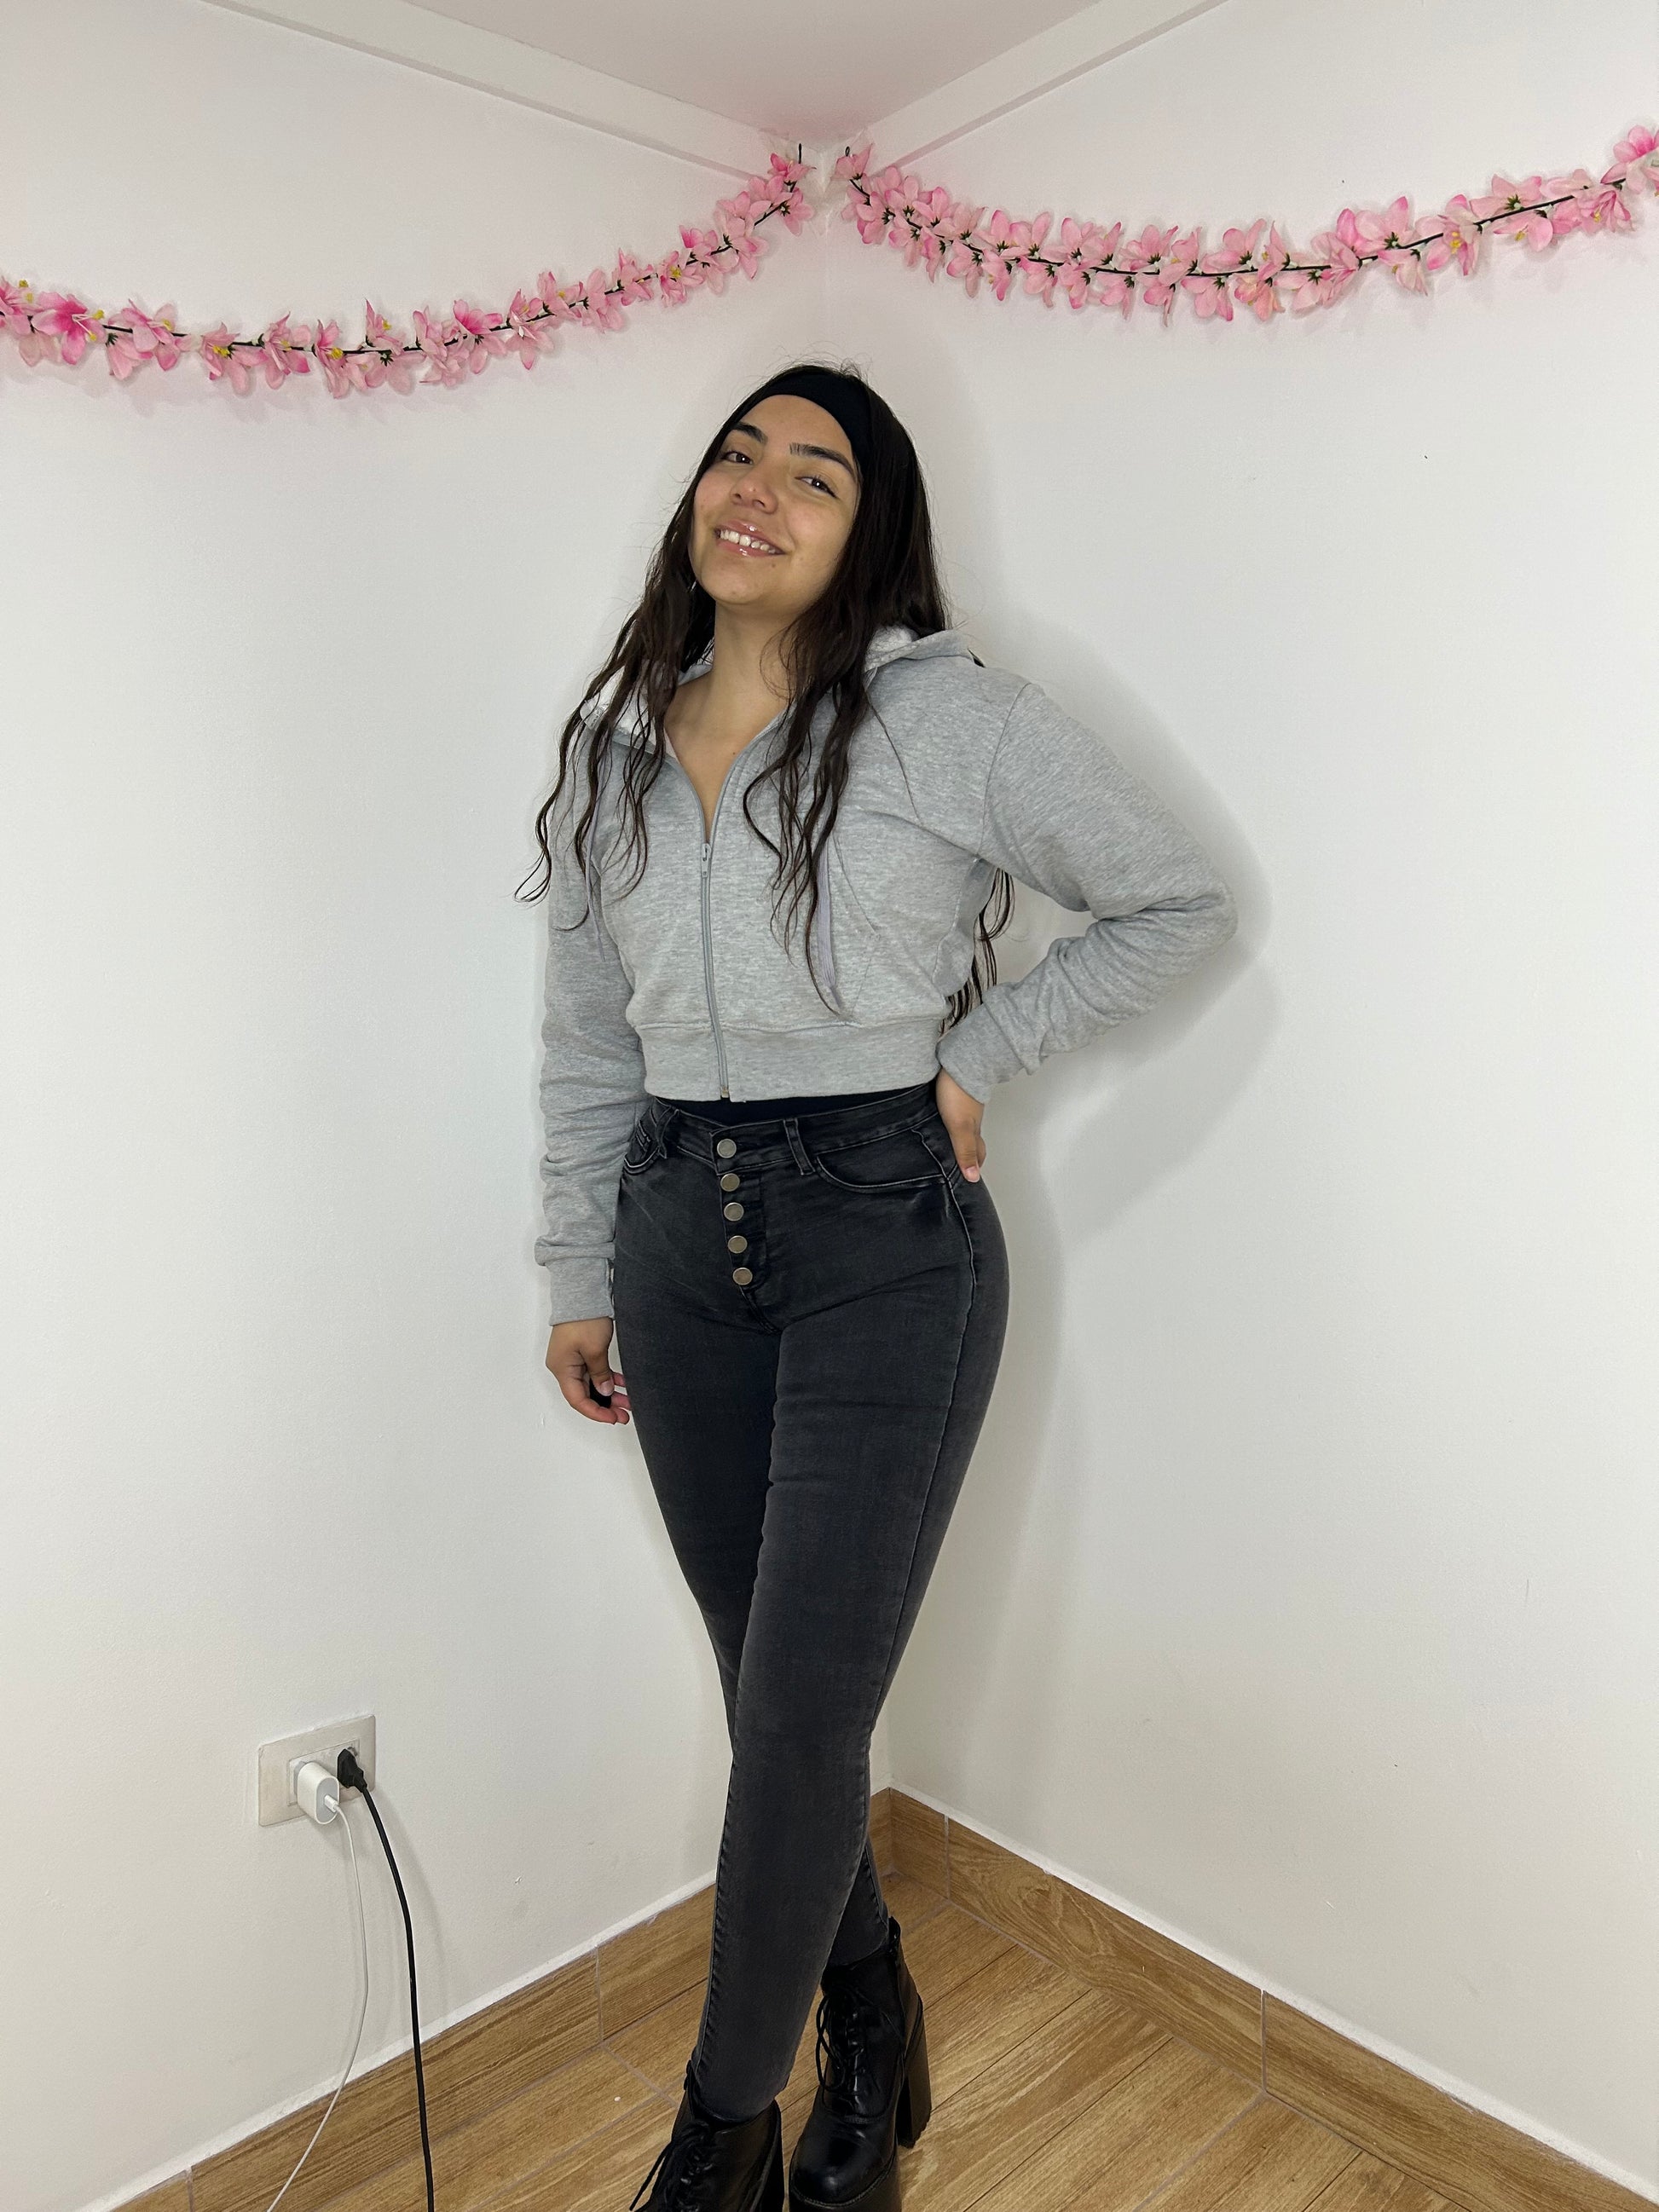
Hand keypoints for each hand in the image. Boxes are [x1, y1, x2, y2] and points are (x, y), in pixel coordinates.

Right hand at [546, 1318, 630, 1423]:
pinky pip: (594, 1372)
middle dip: (605, 1405)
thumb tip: (604, 1392)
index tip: (613, 1418)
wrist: (583, 1293)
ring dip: (609, 1393)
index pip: (577, 1400)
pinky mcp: (580, 1352)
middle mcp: (563, 1367)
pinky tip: (622, 1385)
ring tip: (628, 1403)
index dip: (596, 1412)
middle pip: (584, 1394)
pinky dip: (607, 1379)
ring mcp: (572, 1359)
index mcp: (561, 1369)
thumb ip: (600, 1374)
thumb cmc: (584, 1319)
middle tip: (624, 1414)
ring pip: (591, 1384)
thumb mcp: (595, 1350)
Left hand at [934, 1066, 984, 1181]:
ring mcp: (963, 1106)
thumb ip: (965, 1151)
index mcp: (973, 1130)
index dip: (975, 1166)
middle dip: (967, 1153)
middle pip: (971, 1140)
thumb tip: (973, 1178)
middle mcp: (970, 1119)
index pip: (977, 1153)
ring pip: (963, 1126)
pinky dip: (949, 1121)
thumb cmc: (958, 1094)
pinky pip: (953, 1112)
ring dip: (957, 1137)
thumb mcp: (960, 1127)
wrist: (959, 1062)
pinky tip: (939, 1121)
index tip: (971, 1178)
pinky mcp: (953, 1094)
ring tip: (947, 1147)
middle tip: (960, 1165)